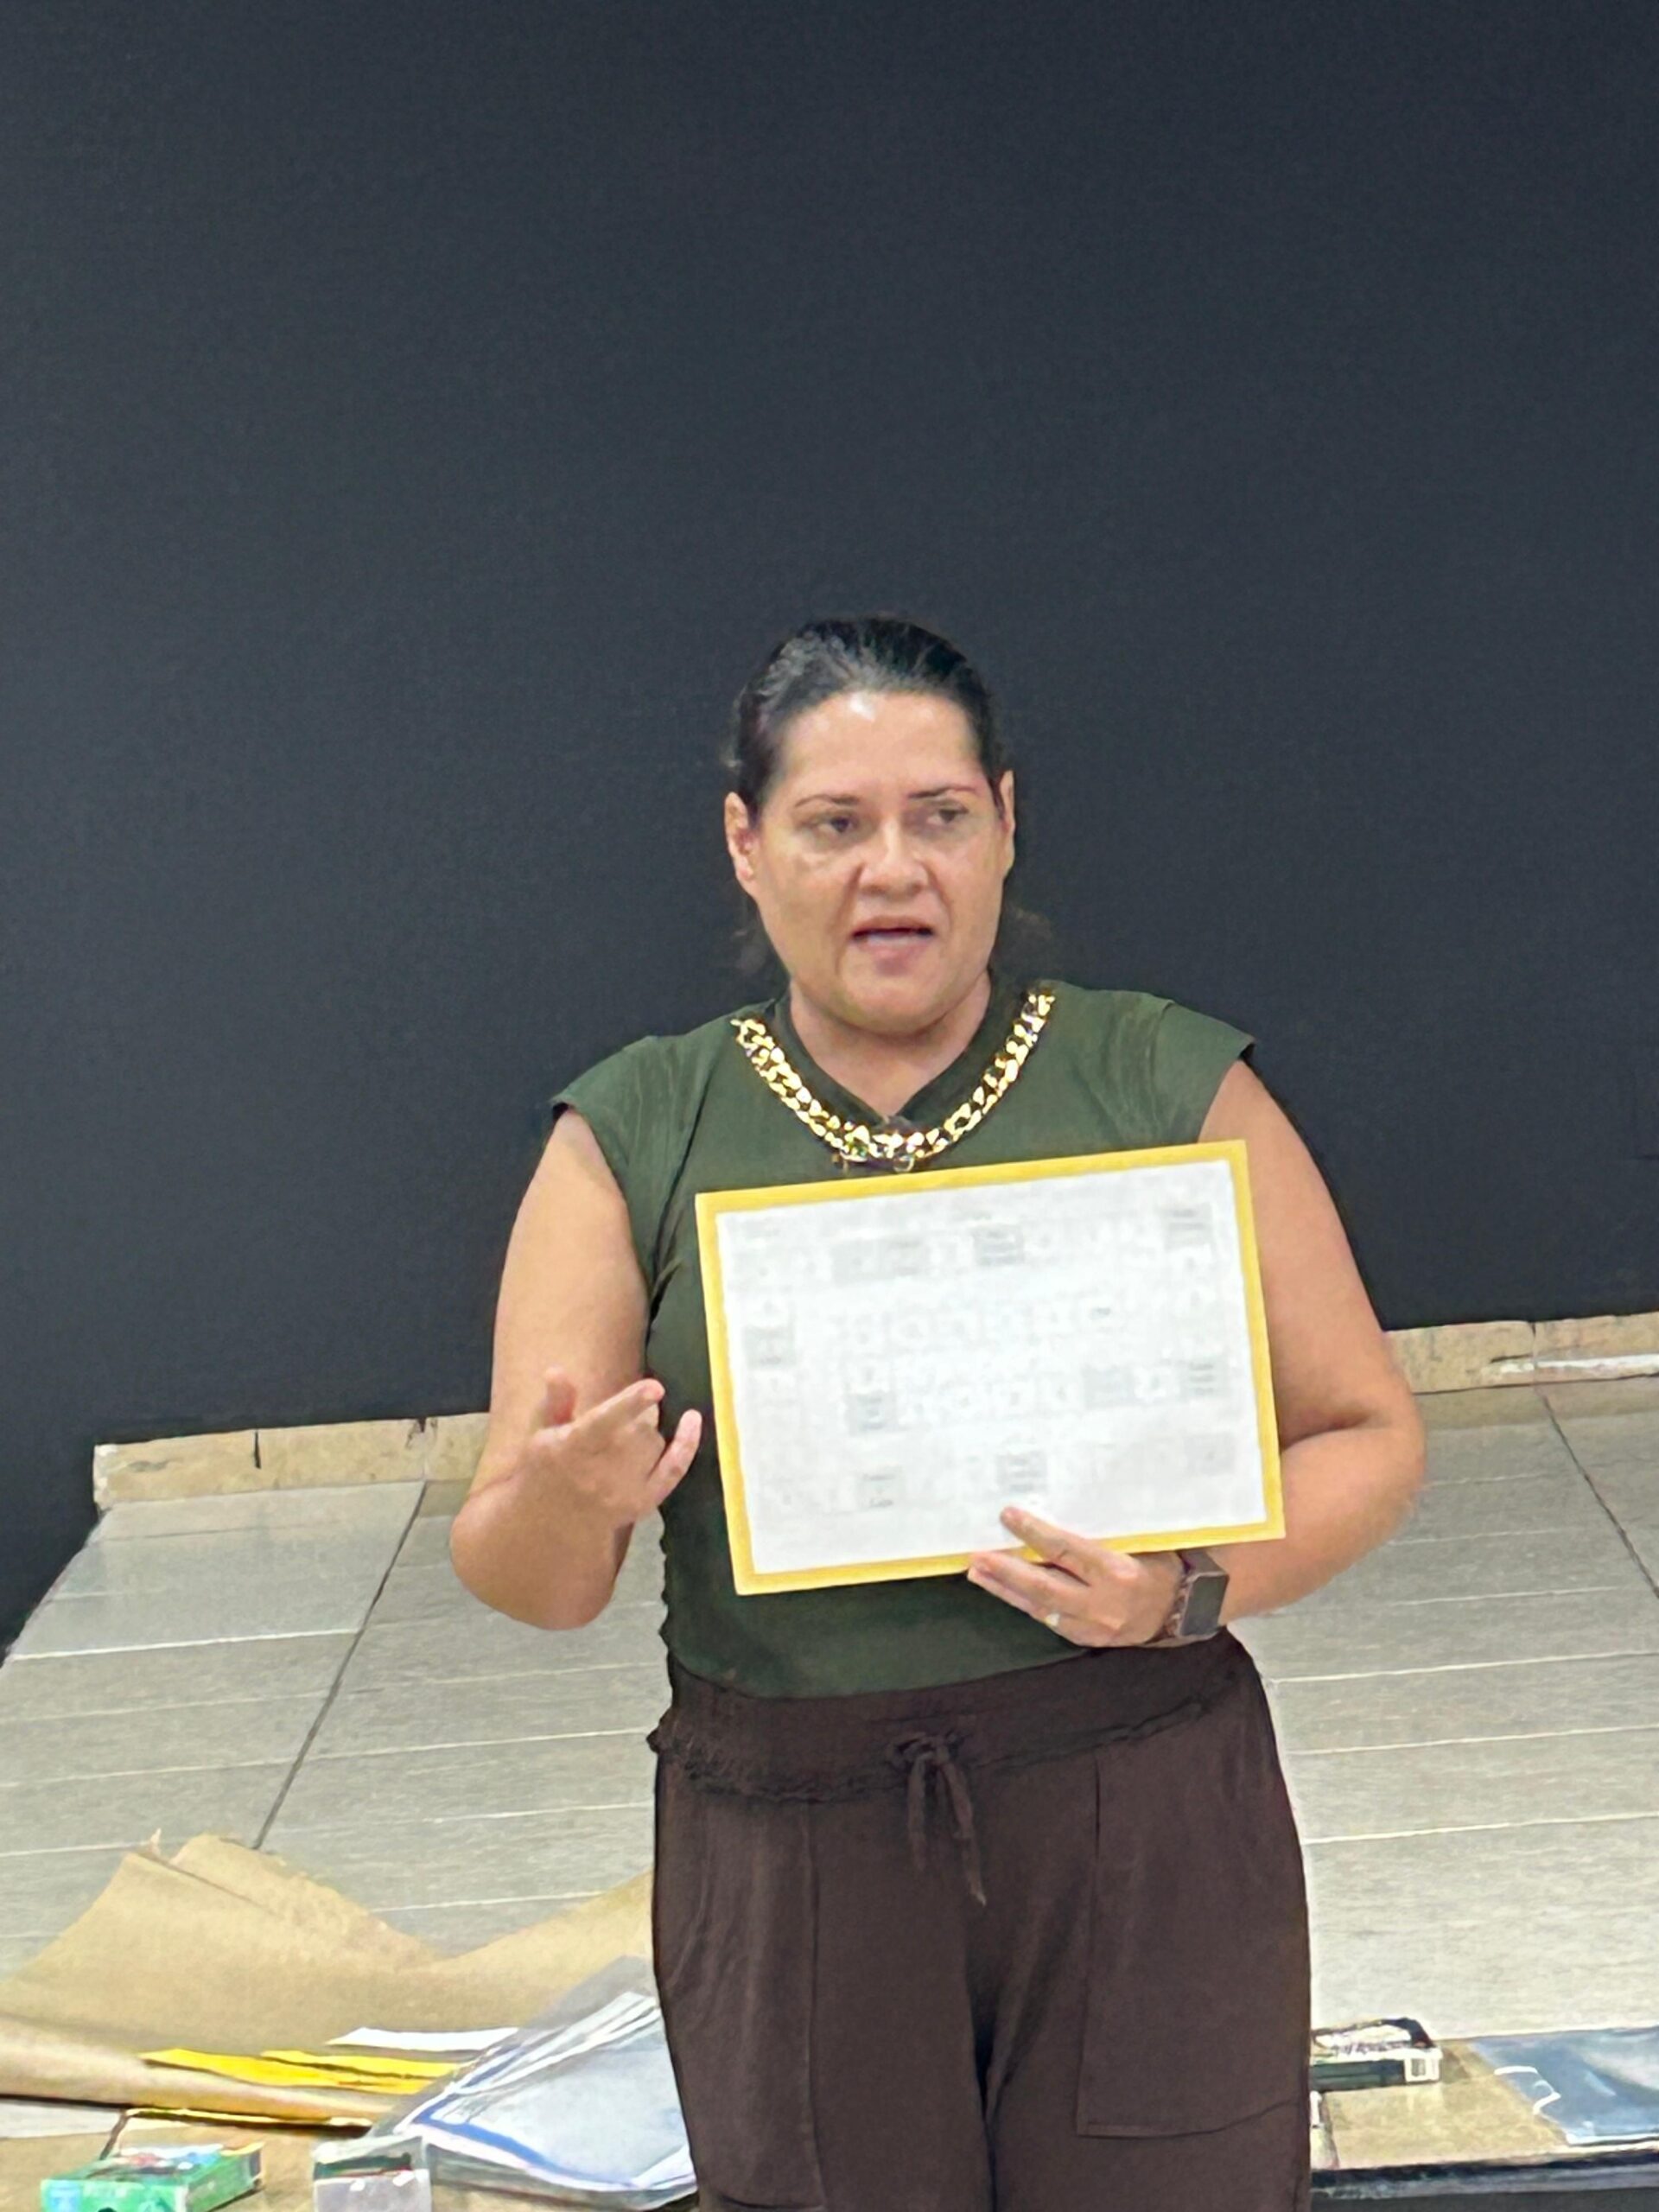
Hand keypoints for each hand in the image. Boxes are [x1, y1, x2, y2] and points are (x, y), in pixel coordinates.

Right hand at [521, 1367, 701, 1528]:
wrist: (553, 1523)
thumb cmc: (546, 1470)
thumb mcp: (542, 1434)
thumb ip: (556, 1402)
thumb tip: (557, 1370)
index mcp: (572, 1448)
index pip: (604, 1422)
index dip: (631, 1404)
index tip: (656, 1386)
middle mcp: (601, 1471)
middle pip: (638, 1428)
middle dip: (635, 1416)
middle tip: (621, 1423)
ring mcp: (625, 1490)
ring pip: (654, 1442)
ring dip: (647, 1432)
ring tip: (626, 1440)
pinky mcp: (644, 1502)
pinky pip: (674, 1468)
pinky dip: (686, 1444)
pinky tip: (693, 1419)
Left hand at [966, 1507, 1183, 1646]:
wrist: (1184, 1607)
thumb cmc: (1158, 1561)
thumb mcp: (1137, 1540)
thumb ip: (1101, 1532)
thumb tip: (1057, 1504)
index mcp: (1117, 1571)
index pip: (1066, 1550)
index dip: (1034, 1533)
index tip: (1008, 1515)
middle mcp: (1103, 1602)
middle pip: (1044, 1585)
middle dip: (1007, 1570)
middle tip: (977, 1556)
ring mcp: (1095, 1626)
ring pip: (1041, 1607)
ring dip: (1006, 1590)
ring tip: (978, 1573)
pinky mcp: (1089, 1639)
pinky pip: (1050, 1621)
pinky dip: (1026, 1604)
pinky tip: (1005, 1591)